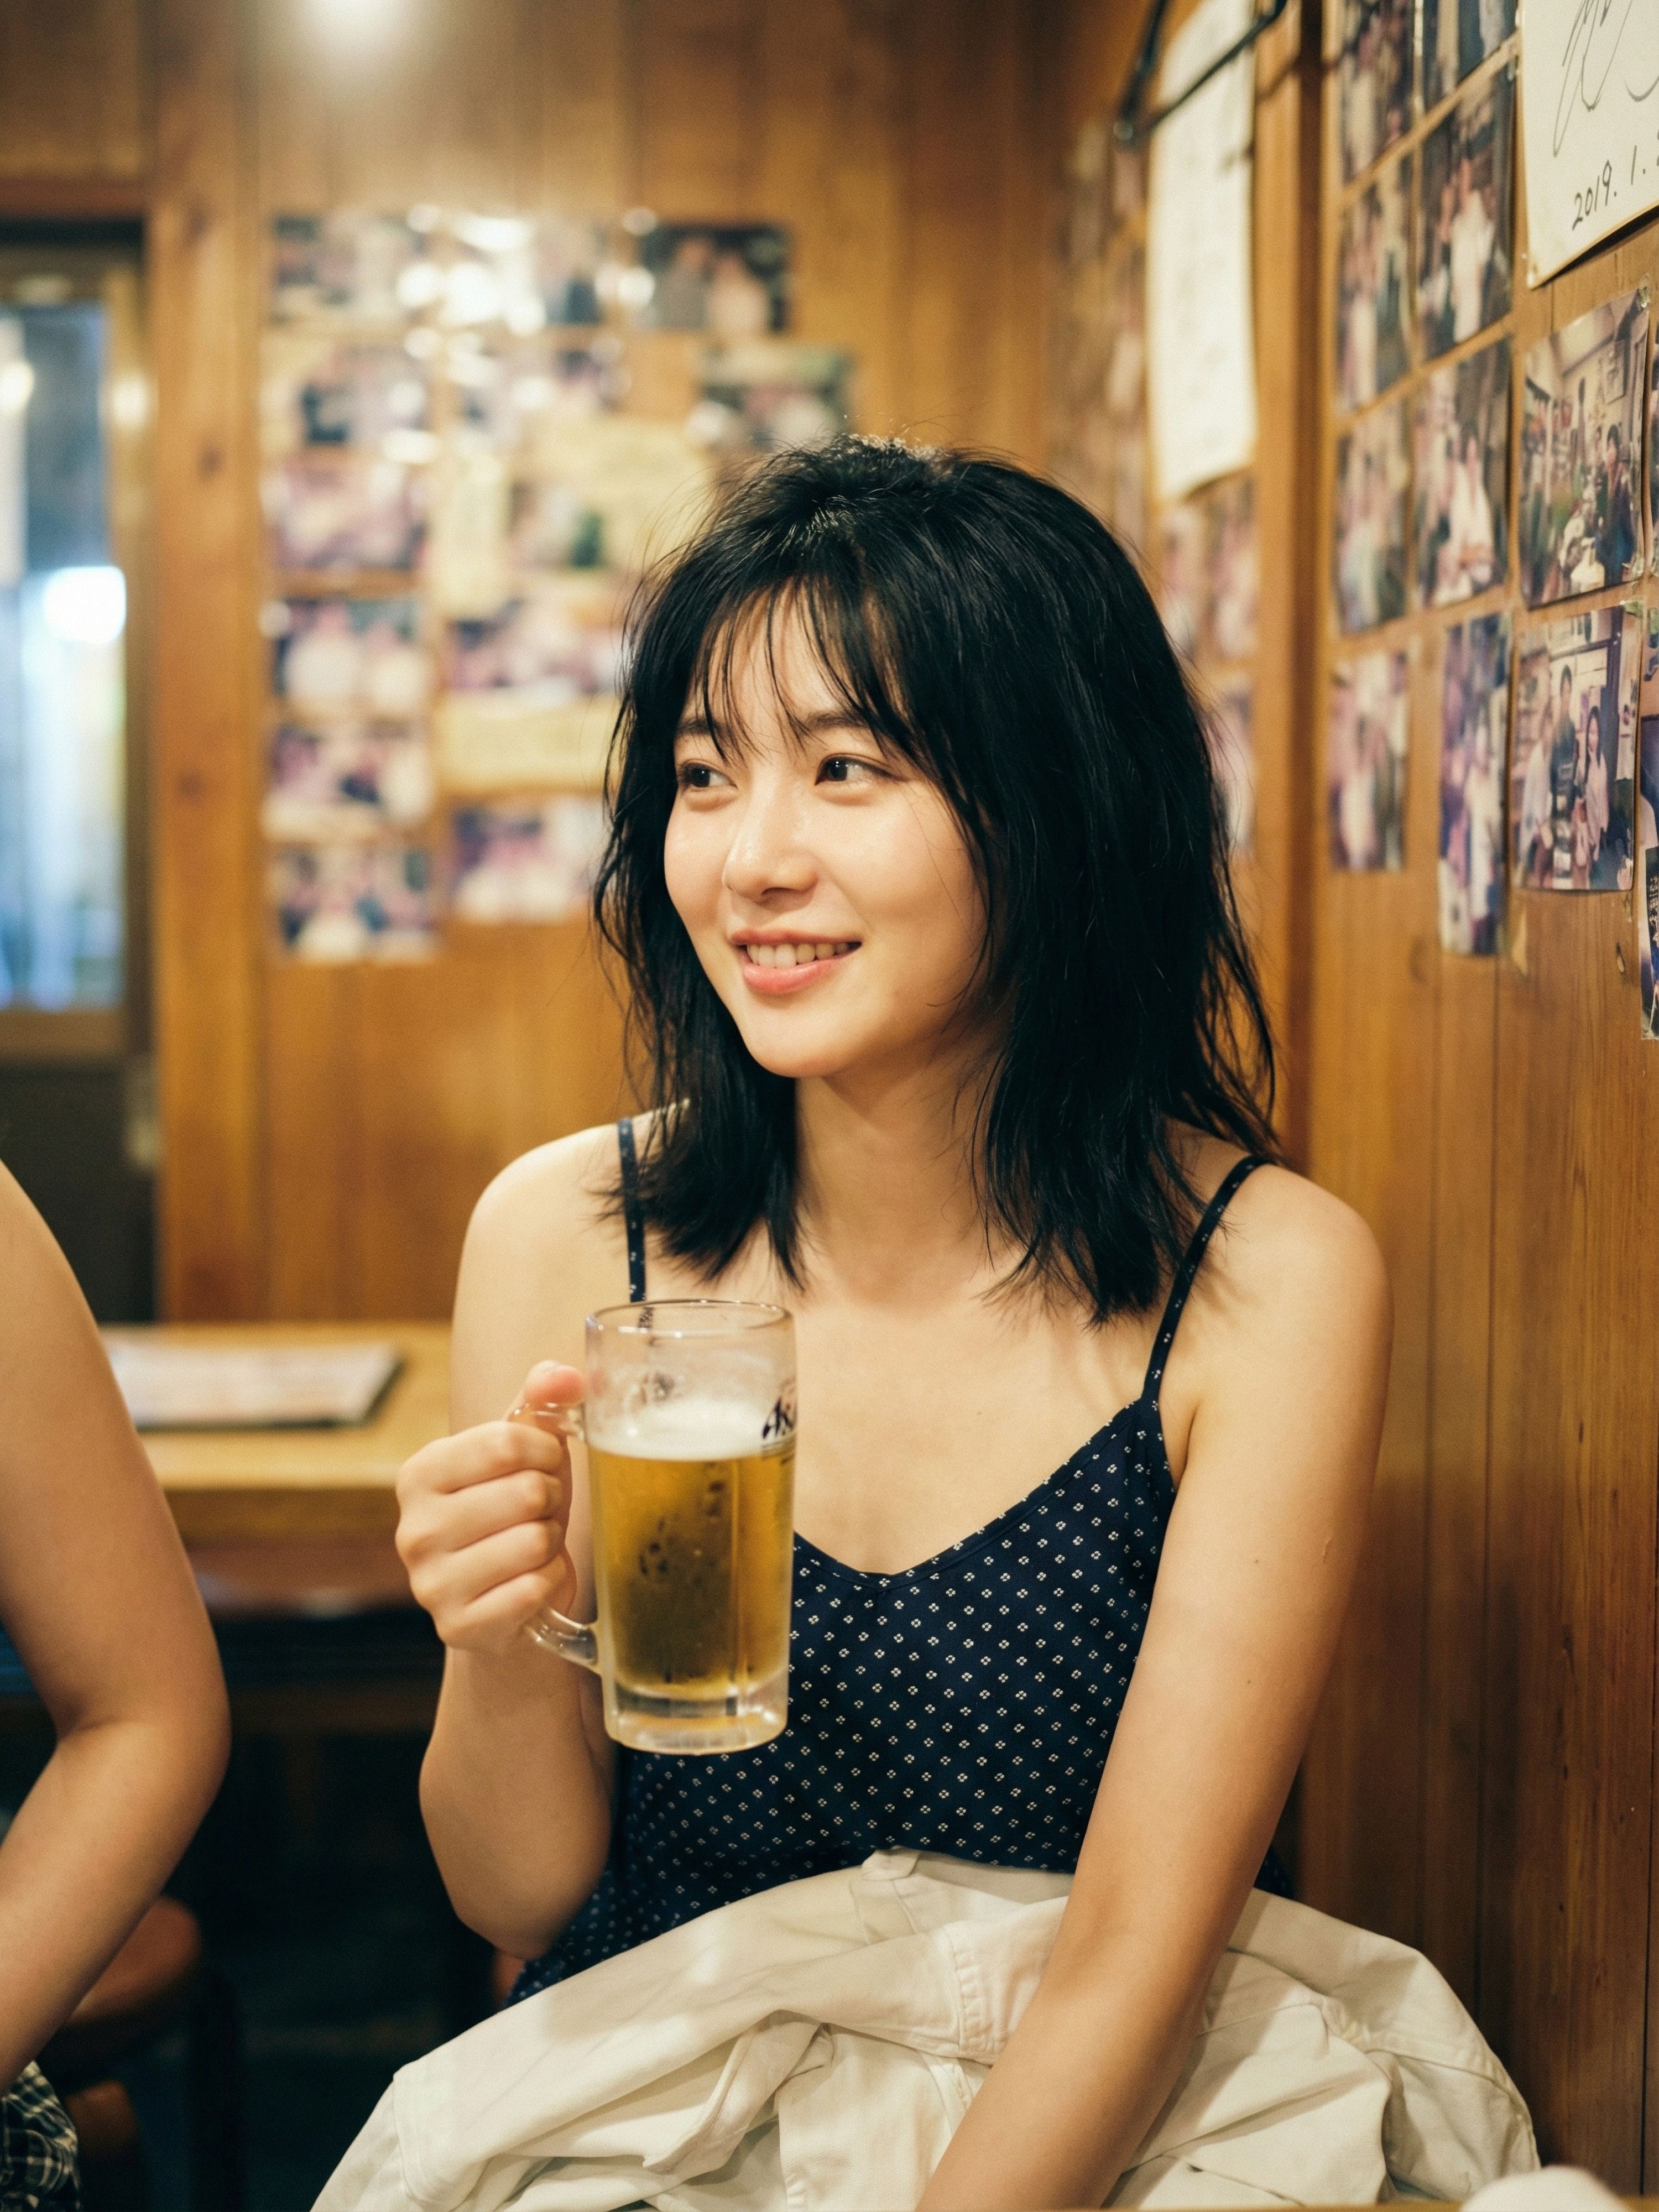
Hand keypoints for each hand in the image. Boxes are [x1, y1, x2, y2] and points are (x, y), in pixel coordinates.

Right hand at [396, 1362, 583, 1653]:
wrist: (507, 1602)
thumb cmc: (517, 1514)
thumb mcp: (525, 1453)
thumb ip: (541, 1402)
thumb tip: (565, 1375)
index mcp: (419, 1474)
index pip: (506, 1442)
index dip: (546, 1452)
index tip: (545, 1465)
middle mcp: (412, 1530)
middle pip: (524, 1492)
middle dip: (550, 1501)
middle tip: (538, 1513)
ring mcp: (430, 1584)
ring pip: (533, 1542)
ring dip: (550, 1543)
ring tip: (534, 1546)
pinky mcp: (457, 1627)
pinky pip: (534, 1589)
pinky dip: (549, 1582)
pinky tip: (532, 1583)